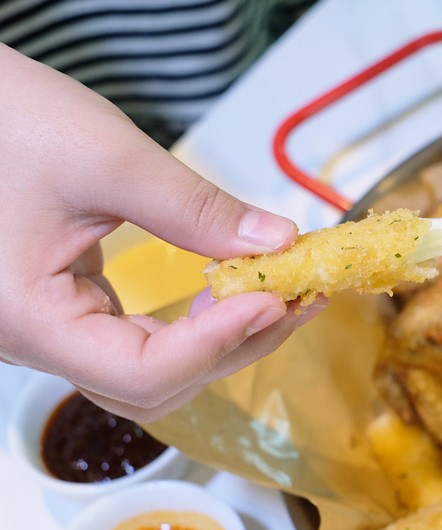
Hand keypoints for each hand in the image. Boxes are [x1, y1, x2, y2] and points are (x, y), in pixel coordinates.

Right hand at [0, 45, 323, 419]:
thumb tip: (276, 243)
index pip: (143, 372)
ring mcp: (52, 328)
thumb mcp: (107, 158)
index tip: (271, 297)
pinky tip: (230, 290)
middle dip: (234, 344)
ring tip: (276, 295)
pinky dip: (193, 323)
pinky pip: (138, 339)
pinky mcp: (69, 308)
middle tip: (296, 298)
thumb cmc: (3, 119)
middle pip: (155, 383)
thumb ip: (195, 209)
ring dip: (221, 340)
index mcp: (29, 319)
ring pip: (151, 370)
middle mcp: (36, 340)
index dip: (217, 342)